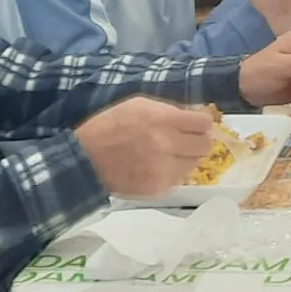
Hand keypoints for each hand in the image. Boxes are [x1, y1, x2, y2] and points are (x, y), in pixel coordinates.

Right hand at [74, 97, 215, 197]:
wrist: (85, 159)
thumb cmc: (110, 126)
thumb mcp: (139, 105)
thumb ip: (170, 109)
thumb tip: (196, 113)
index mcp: (162, 119)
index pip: (203, 123)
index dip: (201, 123)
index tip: (196, 124)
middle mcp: (167, 144)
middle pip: (205, 145)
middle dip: (198, 140)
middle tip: (187, 140)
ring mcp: (164, 168)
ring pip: (195, 163)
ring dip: (187, 157)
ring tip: (171, 153)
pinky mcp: (159, 187)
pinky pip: (179, 178)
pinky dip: (174, 171)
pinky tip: (159, 165)